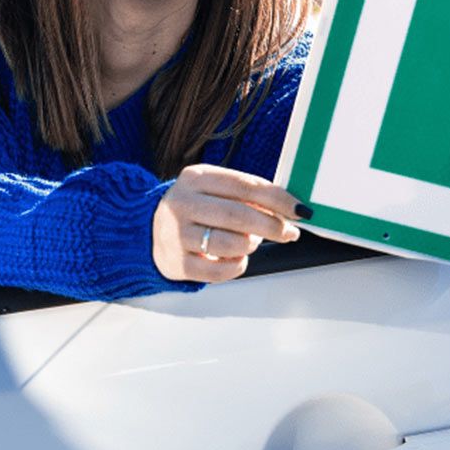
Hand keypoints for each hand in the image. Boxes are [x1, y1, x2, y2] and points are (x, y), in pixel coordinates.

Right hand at [152, 164, 305, 282]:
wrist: (149, 231)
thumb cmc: (193, 210)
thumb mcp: (213, 190)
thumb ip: (246, 195)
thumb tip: (290, 210)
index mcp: (195, 178)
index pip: (245, 185)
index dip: (278, 199)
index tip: (299, 210)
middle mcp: (182, 203)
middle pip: (239, 215)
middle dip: (272, 226)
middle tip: (289, 232)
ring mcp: (176, 234)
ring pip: (230, 244)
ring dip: (252, 244)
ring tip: (252, 241)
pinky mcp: (177, 263)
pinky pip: (219, 271)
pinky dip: (237, 266)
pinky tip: (237, 258)